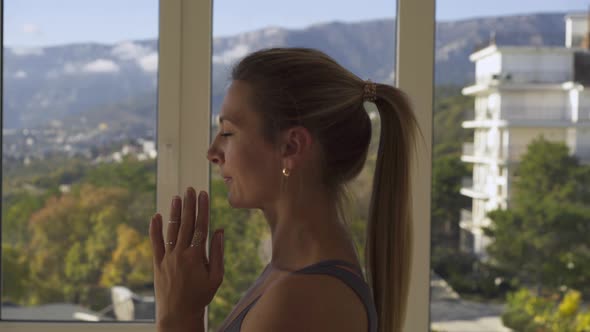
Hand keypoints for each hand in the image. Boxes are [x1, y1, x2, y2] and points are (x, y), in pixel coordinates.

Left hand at [150, 187, 223, 330]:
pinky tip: (155, 216)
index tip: (203, 194)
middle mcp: (180, 253)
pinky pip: (155, 243)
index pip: (201, 226)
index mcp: (196, 256)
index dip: (202, 208)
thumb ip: (217, 253)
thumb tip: (219, 230)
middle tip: (190, 189)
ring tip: (177, 197)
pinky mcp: (157, 263)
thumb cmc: (201, 296)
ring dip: (174, 212)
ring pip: (171, 230)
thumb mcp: (216, 277)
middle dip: (188, 205)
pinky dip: (154, 229)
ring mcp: (167, 257)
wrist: (178, 314)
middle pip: (185, 224)